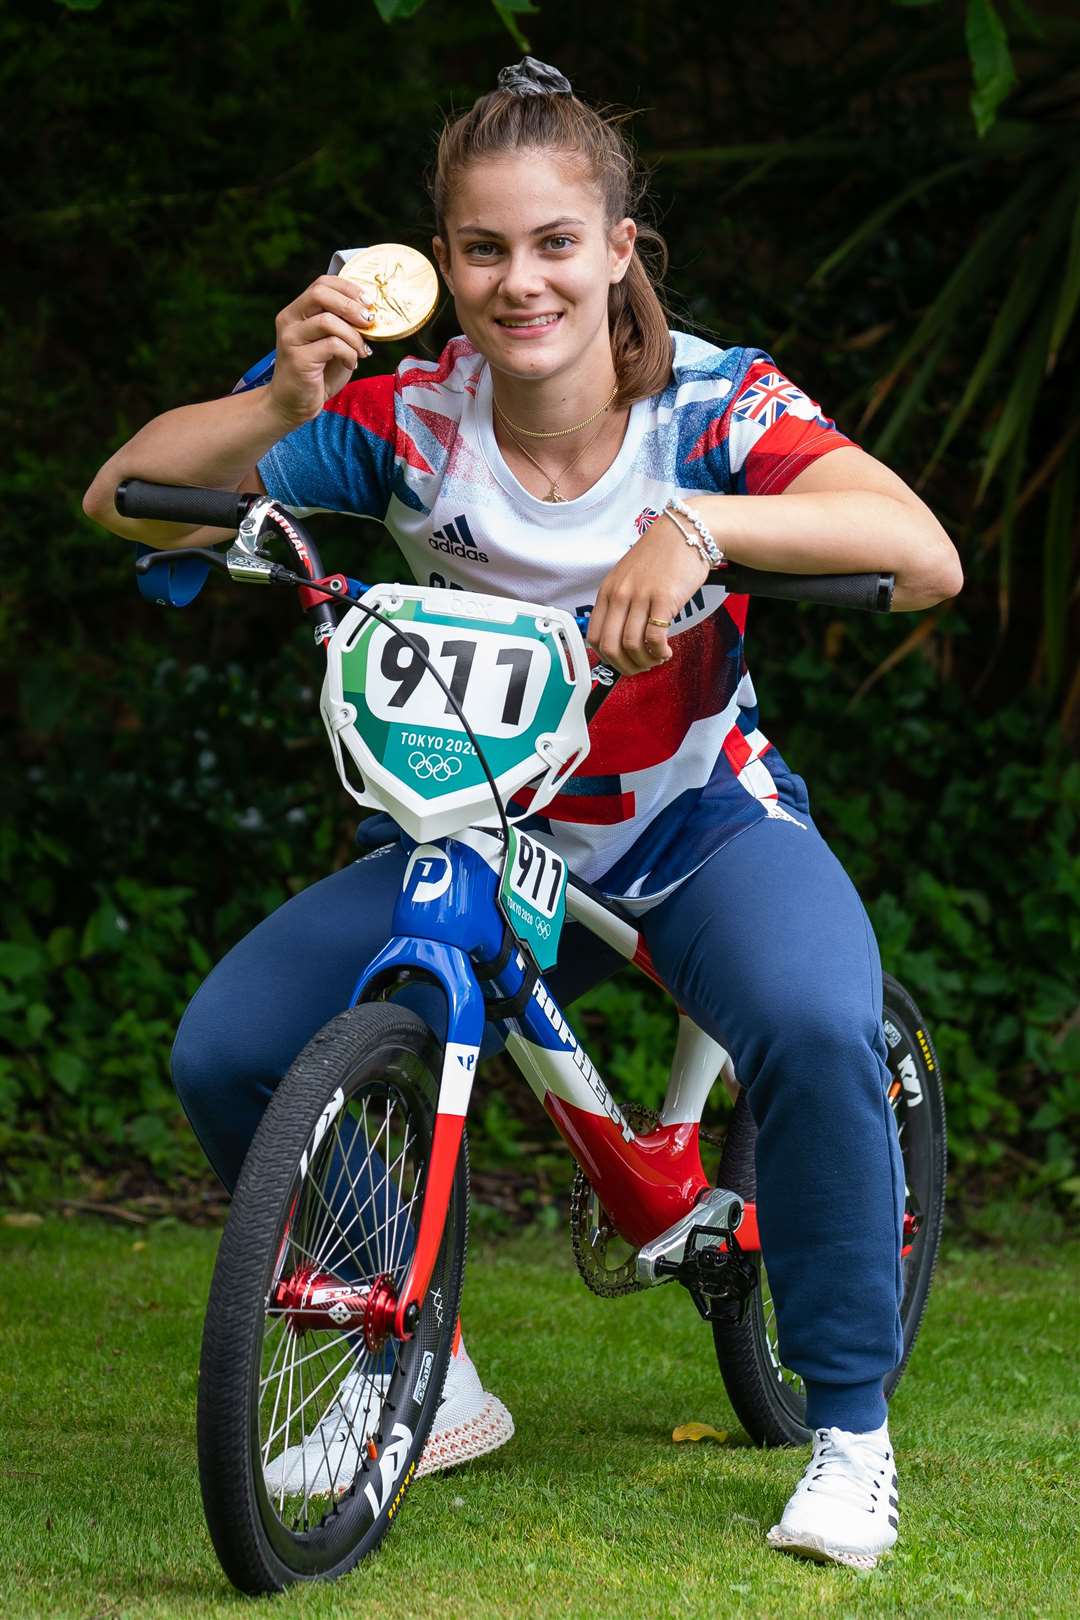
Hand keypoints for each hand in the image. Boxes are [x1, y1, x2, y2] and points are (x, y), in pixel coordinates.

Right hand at [269, 275, 378, 427]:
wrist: (294, 404)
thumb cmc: (318, 374)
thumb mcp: (333, 343)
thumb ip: (344, 325)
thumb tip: (371, 312)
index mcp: (297, 311)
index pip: (321, 283)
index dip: (348, 288)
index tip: (369, 302)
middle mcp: (289, 320)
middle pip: (320, 293)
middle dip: (351, 305)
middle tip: (369, 322)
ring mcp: (291, 338)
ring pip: (327, 320)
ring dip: (353, 335)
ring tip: (362, 351)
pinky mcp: (298, 358)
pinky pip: (332, 345)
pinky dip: (349, 353)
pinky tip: (351, 363)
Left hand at [586, 515, 710, 673]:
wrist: (686, 532)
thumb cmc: (660, 556)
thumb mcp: (629, 577)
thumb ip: (622, 603)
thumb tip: (622, 638)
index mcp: (607, 591)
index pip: (594, 637)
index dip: (607, 658)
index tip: (622, 662)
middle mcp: (619, 594)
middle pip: (610, 646)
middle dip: (624, 666)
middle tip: (640, 668)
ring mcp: (640, 596)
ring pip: (631, 645)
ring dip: (644, 661)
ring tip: (657, 658)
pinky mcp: (663, 599)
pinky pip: (654, 638)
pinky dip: (659, 652)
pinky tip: (666, 651)